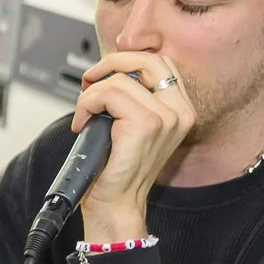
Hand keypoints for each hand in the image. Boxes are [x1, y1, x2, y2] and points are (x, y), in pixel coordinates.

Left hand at [74, 50, 195, 243]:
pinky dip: (87, 104)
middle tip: (89, 82)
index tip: (102, 76)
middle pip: (148, 59)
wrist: (116, 204)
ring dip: (91, 93)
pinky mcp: (145, 125)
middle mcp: (179, 111)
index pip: (159, 62)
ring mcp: (165, 118)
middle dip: (111, 63)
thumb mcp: (131, 126)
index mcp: (181, 109)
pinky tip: (82, 123)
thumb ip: (132, 97)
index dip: (126, 61)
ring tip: (84, 115)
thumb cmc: (118, 169)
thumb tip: (109, 70)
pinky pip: (108, 94)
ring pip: (120, 79)